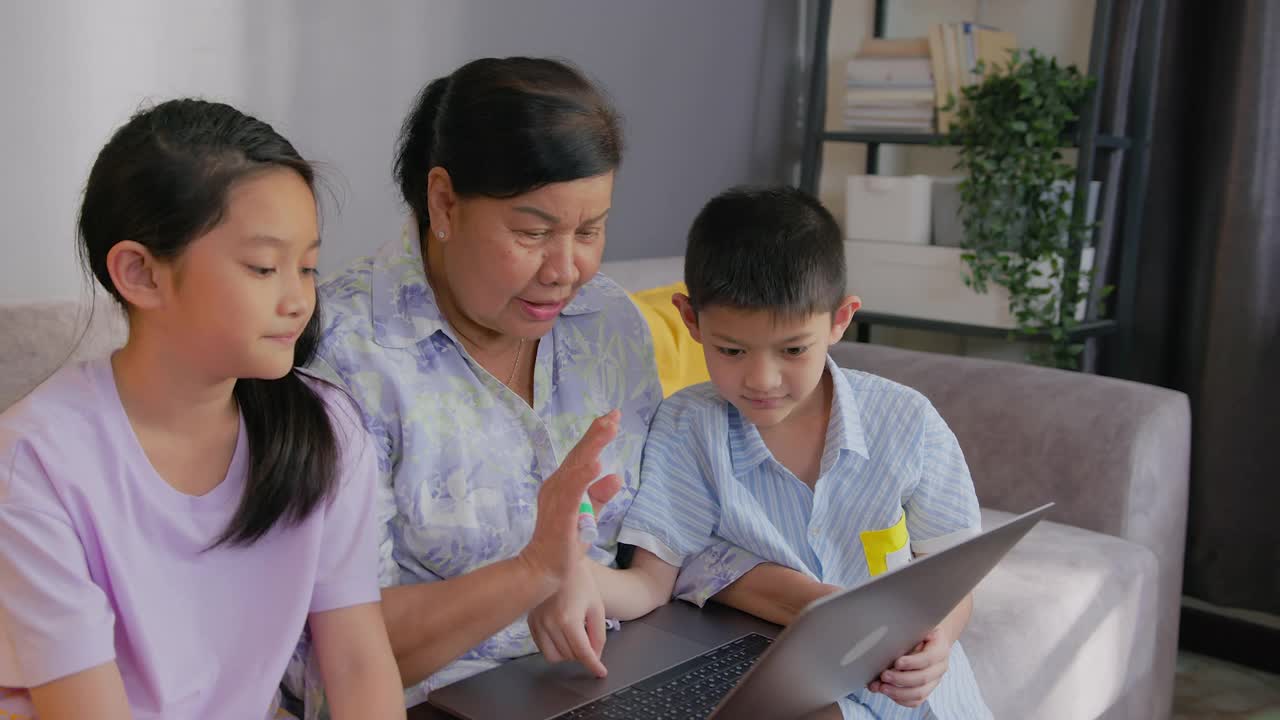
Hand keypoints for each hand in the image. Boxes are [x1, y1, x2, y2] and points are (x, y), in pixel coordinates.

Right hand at [518, 411, 621, 588]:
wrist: (544, 570)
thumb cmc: (565, 543)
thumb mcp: (588, 515)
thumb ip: (600, 495)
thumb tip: (617, 476)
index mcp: (562, 484)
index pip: (581, 455)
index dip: (596, 435)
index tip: (612, 417)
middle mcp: (556, 485)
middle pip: (578, 454)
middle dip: (596, 433)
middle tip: (613, 415)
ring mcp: (556, 499)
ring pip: (576, 467)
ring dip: (592, 446)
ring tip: (608, 428)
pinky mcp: (560, 514)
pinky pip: (572, 492)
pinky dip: (583, 477)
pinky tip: (596, 464)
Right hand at [529, 558, 608, 676]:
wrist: (557, 562)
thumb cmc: (581, 581)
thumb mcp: (596, 607)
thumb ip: (597, 635)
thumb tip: (595, 656)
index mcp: (569, 620)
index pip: (583, 653)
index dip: (594, 666)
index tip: (600, 672)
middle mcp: (550, 624)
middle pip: (570, 656)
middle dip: (583, 653)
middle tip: (589, 639)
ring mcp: (537, 624)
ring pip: (554, 656)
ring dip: (568, 653)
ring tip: (575, 636)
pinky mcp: (530, 622)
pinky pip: (542, 647)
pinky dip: (554, 647)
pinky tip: (562, 634)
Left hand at [868, 627, 952, 707]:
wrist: (930, 640)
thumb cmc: (919, 632)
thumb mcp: (917, 628)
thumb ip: (908, 634)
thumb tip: (887, 641)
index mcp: (940, 649)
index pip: (928, 659)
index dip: (912, 662)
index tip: (897, 662)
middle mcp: (940, 667)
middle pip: (923, 678)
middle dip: (900, 679)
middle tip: (884, 675)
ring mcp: (934, 681)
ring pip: (919, 693)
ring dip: (898, 692)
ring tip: (882, 687)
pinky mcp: (927, 690)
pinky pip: (916, 701)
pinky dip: (900, 699)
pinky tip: (888, 693)